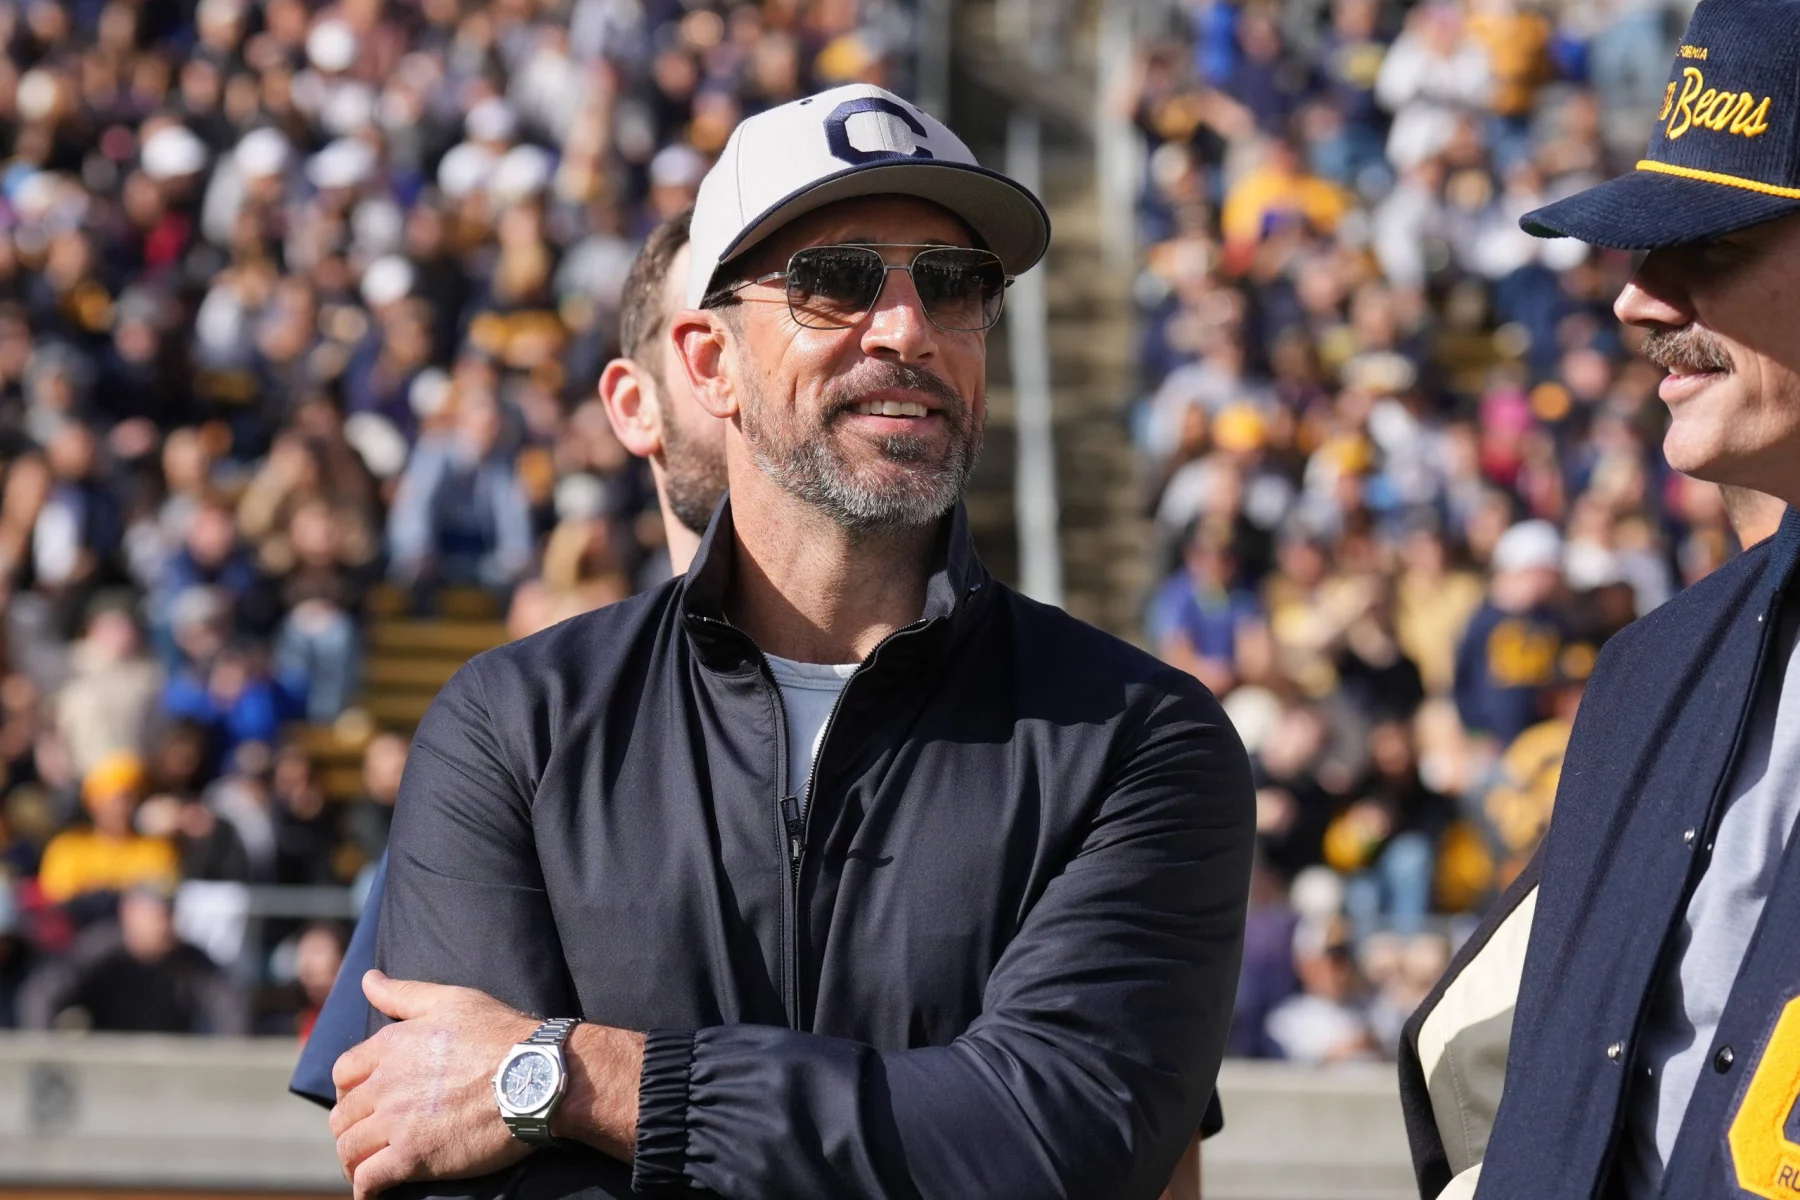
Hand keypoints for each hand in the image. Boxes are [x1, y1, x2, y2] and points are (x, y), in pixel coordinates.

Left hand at [329, 971, 537, 1198]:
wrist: (535, 1075)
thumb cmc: (500, 1034)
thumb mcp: (452, 1001)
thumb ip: (404, 994)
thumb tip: (367, 978)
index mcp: (391, 1046)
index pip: (343, 1073)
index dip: (348, 1089)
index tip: (362, 1100)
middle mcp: (385, 1084)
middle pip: (342, 1115)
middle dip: (349, 1127)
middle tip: (366, 1136)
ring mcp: (397, 1123)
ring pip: (350, 1148)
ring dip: (353, 1160)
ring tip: (365, 1166)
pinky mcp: (414, 1157)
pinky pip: (370, 1179)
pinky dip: (366, 1189)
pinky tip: (372, 1192)